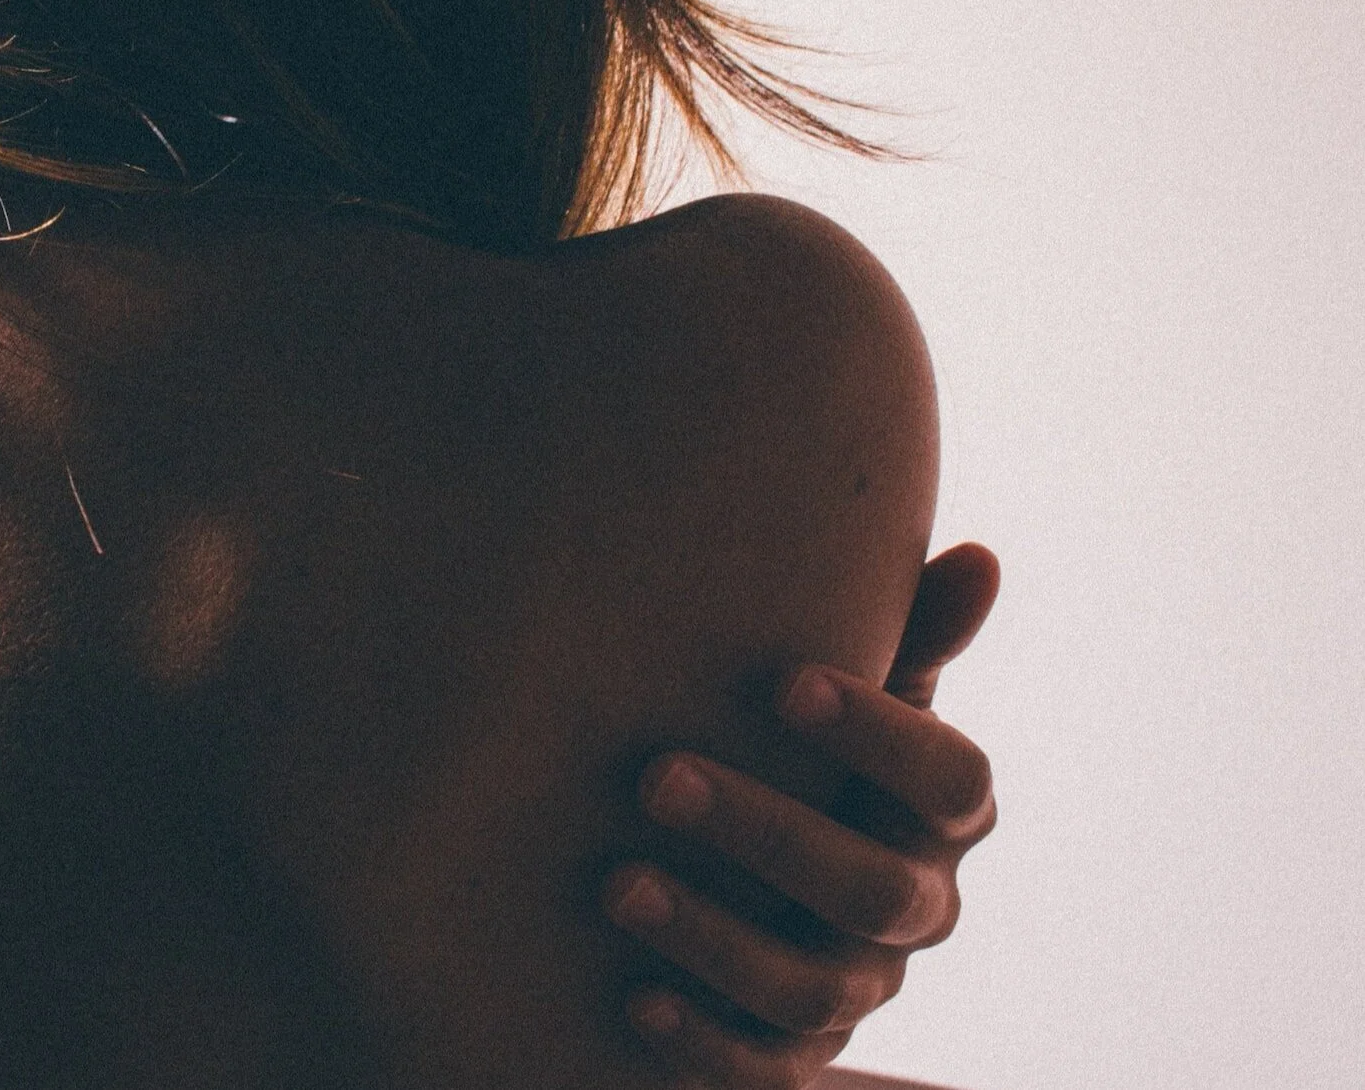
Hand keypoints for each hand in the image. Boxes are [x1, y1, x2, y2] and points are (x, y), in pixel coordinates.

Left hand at [607, 542, 1000, 1087]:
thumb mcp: (841, 685)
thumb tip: (978, 557)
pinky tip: (633, 996)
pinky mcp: (797, 1055)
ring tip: (616, 883)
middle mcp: (917, 905)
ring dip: (714, 936)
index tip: (783, 681)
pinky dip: (703, 1037)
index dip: (879, 735)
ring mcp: (861, 987)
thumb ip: (904, 631)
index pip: (951, 781)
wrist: (740, 863)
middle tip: (655, 777)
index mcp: (941, 813)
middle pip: (873, 887)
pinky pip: (767, 1065)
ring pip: (814, 984)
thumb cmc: (792, 744)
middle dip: (766, 832)